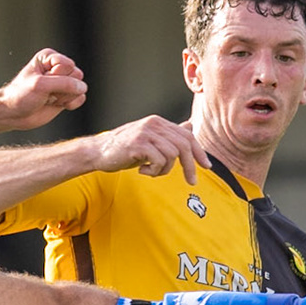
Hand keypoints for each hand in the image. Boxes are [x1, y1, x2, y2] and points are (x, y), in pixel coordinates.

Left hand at [0, 48, 87, 129]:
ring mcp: (63, 82)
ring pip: (80, 87)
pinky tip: (56, 104)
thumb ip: (64, 84)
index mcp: (50, 57)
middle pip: (77, 75)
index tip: (41, 82)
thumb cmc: (22, 95)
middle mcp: (58, 67)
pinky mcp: (67, 95)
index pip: (67, 65)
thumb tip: (83, 88)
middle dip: (62, 88)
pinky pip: (81, 98)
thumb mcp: (40, 85)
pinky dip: (71, 104)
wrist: (14, 114)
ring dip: (65, 97)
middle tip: (46, 92)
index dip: (56, 76)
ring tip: (49, 98)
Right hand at [91, 116, 209, 183]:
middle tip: (192, 182)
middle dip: (190, 166)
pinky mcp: (138, 144)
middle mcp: (154, 124)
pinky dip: (154, 171)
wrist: (99, 152)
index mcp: (159, 122)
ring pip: (172, 155)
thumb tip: (190, 127)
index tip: (206, 166)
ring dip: (164, 170)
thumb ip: (170, 135)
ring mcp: (146, 133)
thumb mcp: (151, 141)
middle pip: (184, 145)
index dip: (199, 151)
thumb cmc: (126, 149)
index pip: (187, 135)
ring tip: (152, 172)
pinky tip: (142, 171)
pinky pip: (158, 161)